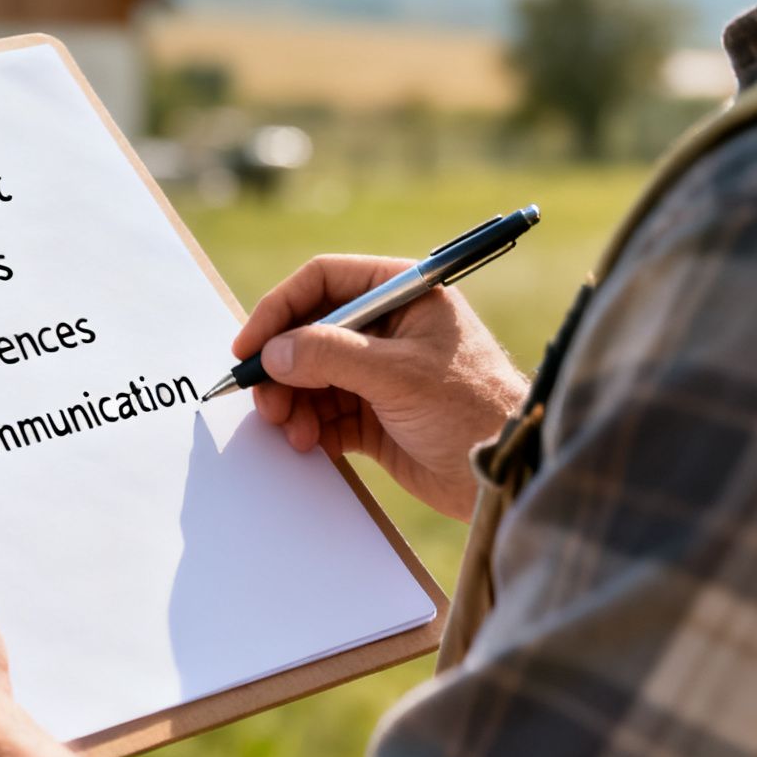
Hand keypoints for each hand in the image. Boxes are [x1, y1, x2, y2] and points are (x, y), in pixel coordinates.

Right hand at [236, 254, 528, 519]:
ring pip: (311, 376)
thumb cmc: (474, 411)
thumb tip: (273, 352)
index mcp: (404, 295)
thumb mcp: (398, 374)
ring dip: (292, 402)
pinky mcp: (376, 414)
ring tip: (291, 429)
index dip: (280, 308)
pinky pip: (324, 412)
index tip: (250, 345)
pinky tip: (309, 442)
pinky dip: (308, 426)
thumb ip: (330, 355)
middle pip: (309, 332)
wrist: (506, 476)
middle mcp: (388, 328)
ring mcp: (380, 372)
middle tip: (265, 398)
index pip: (324, 281)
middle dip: (282, 367)